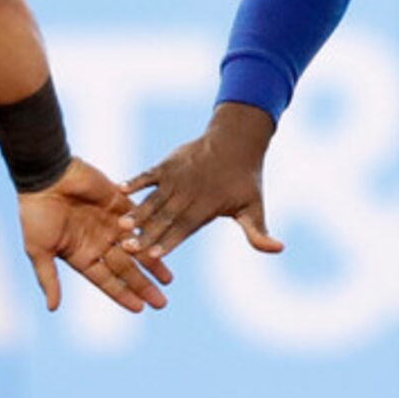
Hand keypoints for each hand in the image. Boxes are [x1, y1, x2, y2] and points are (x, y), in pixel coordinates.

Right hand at [18, 157, 172, 313]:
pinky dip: (151, 232)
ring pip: (137, 247)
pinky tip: (166, 245)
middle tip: (161, 302)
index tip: (140, 309)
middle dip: (143, 285)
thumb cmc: (37, 213)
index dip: (122, 294)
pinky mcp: (119, 202)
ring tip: (168, 280)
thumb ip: (48, 278)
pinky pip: (140, 220)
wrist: (45, 175)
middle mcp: (98, 241)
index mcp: (80, 254)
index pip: (106, 280)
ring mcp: (109, 222)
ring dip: (152, 262)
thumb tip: (52, 309)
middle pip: (125, 268)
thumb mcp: (39, 250)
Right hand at [126, 102, 284, 261]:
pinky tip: (119, 190)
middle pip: (164, 218)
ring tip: (121, 224)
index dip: (169, 242)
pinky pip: (148, 174)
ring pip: (153, 199)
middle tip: (127, 248)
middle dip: (146, 234)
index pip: (185, 229)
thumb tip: (279, 249)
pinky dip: (135, 181)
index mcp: (206, 207)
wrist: (236, 141)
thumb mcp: (254, 207)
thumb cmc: (245, 180)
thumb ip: (259, 233)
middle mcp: (189, 194)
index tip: (154, 256)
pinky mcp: (167, 165)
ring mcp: (176, 178)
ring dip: (137, 212)